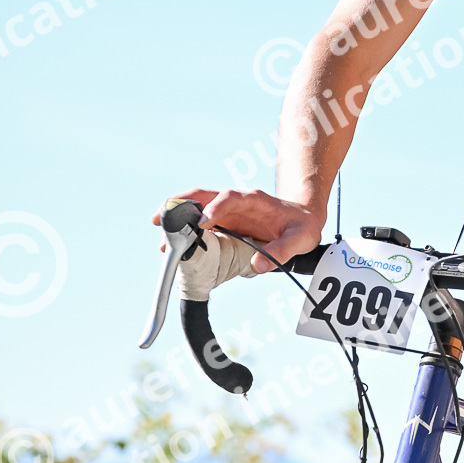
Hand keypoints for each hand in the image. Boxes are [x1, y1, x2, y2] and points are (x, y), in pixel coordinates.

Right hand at [153, 189, 323, 274]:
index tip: (201, 222)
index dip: (213, 209)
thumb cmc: (302, 226)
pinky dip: (184, 232)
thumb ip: (282, 250)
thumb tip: (258, 265)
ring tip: (161, 241)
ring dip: (176, 219)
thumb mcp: (300, 239)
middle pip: (202, 197)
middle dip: (179, 205)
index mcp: (253, 200)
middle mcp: (235, 203)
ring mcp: (226, 212)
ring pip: (196, 209)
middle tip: (159, 220)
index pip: (229, 199)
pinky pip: (199, 223)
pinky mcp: (222, 223)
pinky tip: (172, 248)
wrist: (304, 218)